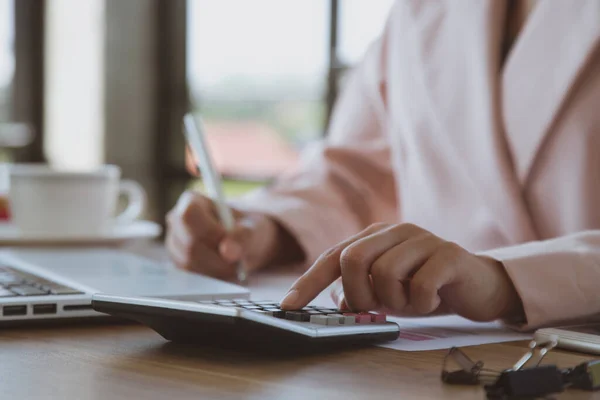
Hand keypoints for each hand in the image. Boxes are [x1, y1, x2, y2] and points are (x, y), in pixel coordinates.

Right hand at [166, 191, 286, 279]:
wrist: (246, 242)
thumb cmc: (248, 228)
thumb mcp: (253, 228)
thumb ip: (243, 237)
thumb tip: (228, 252)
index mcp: (191, 201)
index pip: (189, 215)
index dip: (210, 232)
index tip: (231, 243)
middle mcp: (176, 220)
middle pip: (189, 243)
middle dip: (216, 257)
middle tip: (238, 262)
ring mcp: (175, 242)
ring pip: (189, 261)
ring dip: (216, 268)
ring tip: (235, 265)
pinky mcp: (178, 261)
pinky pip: (190, 273)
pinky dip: (212, 275)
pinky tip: (225, 268)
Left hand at [280, 223, 522, 321]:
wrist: (476, 285)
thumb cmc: (424, 287)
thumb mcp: (384, 293)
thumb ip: (357, 291)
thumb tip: (336, 299)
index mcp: (374, 236)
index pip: (332, 256)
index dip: (308, 282)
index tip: (288, 305)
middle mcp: (395, 230)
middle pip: (352, 259)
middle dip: (358, 294)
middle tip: (379, 306)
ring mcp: (422, 238)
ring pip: (384, 274)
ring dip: (396, 301)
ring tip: (412, 300)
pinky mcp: (448, 253)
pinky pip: (419, 286)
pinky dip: (421, 304)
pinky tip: (433, 299)